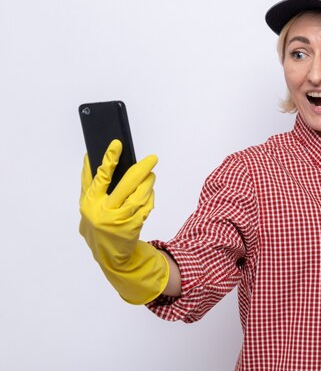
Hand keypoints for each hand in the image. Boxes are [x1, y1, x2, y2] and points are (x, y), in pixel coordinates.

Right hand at [79, 140, 168, 303]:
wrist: (109, 257)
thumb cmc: (97, 226)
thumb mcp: (87, 207)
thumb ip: (88, 184)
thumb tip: (88, 157)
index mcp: (90, 203)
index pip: (100, 177)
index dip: (109, 159)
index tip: (117, 144)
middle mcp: (103, 212)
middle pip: (126, 185)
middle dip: (141, 169)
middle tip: (152, 158)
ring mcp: (118, 221)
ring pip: (140, 195)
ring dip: (149, 183)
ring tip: (151, 175)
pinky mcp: (132, 227)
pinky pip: (146, 207)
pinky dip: (149, 198)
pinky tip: (149, 193)